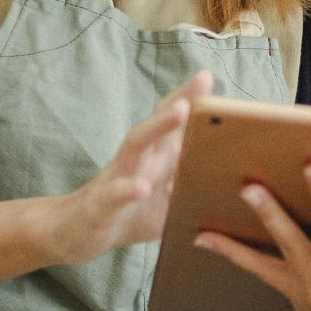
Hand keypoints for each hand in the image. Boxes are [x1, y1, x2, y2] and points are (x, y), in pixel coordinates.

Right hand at [36, 71, 213, 266]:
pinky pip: (113, 195)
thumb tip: (233, 179)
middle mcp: (136, 160)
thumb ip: (194, 184)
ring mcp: (115, 178)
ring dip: (157, 127)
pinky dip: (126, 190)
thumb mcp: (169, 200)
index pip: (172, 122)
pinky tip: (141, 187)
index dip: (190, 99)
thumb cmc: (130, 212)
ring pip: (135, 146)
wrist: (78, 234)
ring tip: (180, 111)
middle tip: (202, 81)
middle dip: (180, 100)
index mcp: (154, 157)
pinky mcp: (100, 205)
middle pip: (157, 122)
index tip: (208, 76)